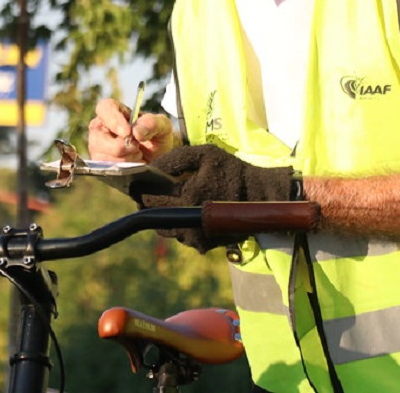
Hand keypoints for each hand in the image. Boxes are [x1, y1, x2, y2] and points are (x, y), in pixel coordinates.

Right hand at [87, 97, 173, 162]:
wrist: (158, 156)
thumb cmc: (157, 136)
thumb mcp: (162, 126)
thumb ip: (152, 123)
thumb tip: (136, 130)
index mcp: (116, 111)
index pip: (105, 108)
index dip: (113, 120)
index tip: (127, 132)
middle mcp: (103, 127)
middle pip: (98, 137)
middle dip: (119, 147)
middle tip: (136, 147)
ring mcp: (99, 145)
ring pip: (101, 155)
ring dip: (124, 158)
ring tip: (137, 154)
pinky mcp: (101, 161)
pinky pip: (105, 167)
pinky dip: (122, 167)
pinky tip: (132, 163)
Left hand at [138, 145, 293, 252]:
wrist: (261, 196)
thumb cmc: (231, 171)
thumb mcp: (204, 154)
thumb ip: (174, 159)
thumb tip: (150, 168)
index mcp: (185, 200)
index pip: (149, 202)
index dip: (141, 193)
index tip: (139, 186)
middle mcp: (188, 224)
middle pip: (155, 220)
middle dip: (153, 206)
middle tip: (158, 193)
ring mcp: (196, 238)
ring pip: (168, 230)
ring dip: (167, 217)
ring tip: (177, 201)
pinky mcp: (204, 245)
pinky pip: (183, 236)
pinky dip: (182, 225)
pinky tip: (192, 211)